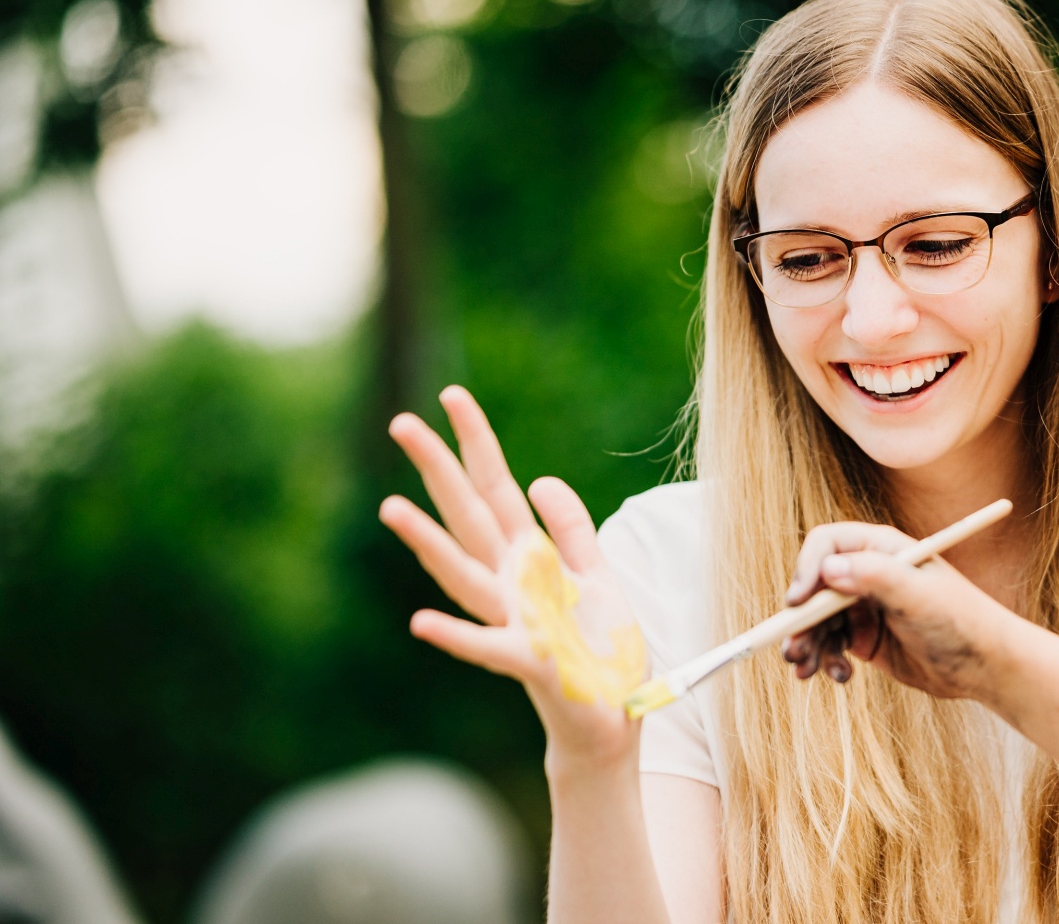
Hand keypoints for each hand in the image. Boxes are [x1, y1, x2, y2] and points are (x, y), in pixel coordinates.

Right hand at [380, 386, 639, 774]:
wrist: (610, 720)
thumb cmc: (599, 650)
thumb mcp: (596, 576)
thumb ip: (571, 529)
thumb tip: (540, 478)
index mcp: (531, 561)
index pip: (498, 491)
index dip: (478, 444)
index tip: (452, 396)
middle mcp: (512, 586)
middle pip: (470, 518)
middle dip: (439, 471)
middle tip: (400, 423)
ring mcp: (514, 622)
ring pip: (464, 576)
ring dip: (428, 543)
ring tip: (389, 507)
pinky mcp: (529, 663)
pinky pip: (487, 648)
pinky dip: (454, 637)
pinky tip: (418, 623)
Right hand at [780, 522, 1020, 701]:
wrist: (985, 665)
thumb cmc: (959, 620)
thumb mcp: (918, 595)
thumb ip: (876, 577)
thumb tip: (829, 569)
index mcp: (881, 549)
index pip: (827, 545)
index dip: (807, 570)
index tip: (798, 603)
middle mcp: (868, 573)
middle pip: (814, 588)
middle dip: (799, 619)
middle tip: (792, 650)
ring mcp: (864, 607)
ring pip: (817, 621)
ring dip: (807, 644)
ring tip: (807, 672)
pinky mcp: (865, 638)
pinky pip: (831, 645)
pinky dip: (826, 660)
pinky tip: (841, 676)